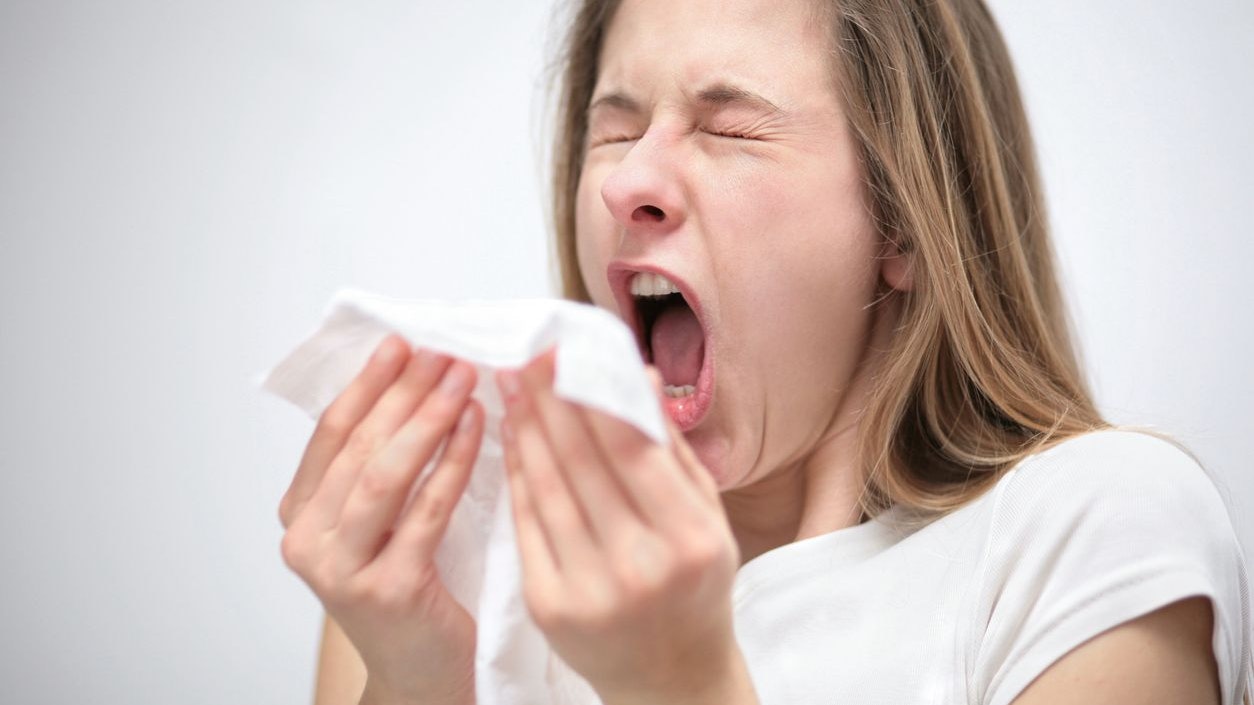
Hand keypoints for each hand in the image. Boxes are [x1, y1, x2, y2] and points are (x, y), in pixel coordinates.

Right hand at [278, 335, 482, 704]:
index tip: (400, 344)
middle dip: (403, 394)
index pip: (331, 433)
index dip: (367, 384)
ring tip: (462, 381)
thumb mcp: (378, 523)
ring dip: (426, 421)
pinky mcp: (388, 590)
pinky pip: (425, 513)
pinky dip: (452, 464)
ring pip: (383, 477)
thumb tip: (414, 380)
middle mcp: (308, 543)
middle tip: (443, 354)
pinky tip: (476, 430)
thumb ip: (379, 464)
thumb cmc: (408, 587)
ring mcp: (342, 570)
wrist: (421, 671)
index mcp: (300, 515)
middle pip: (359, 448)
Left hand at [496, 352, 751, 703]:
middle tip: (526, 355)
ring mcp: (591, 591)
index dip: (592, 394)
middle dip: (549, 400)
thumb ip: (670, 448)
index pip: (631, 449)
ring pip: (548, 490)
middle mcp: (641, 567)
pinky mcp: (550, 608)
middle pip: (583, 464)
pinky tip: (512, 437)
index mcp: (690, 539)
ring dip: (526, 429)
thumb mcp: (707, 517)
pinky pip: (527, 525)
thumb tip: (637, 373)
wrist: (670, 677)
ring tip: (511, 385)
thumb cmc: (694, 586)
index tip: (565, 353)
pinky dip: (517, 475)